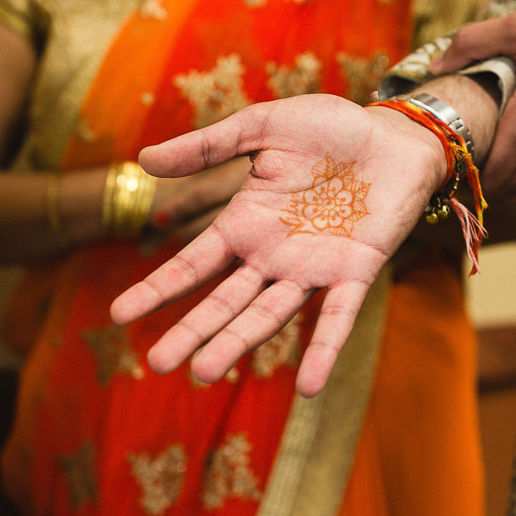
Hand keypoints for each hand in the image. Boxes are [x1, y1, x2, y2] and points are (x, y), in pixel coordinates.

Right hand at [110, 93, 446, 396]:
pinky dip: (323, 352)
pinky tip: (308, 387)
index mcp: (246, 223)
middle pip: (225, 302)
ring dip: (239, 343)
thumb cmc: (332, 129)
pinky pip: (337, 319)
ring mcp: (314, 268)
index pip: (192, 265)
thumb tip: (144, 161)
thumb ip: (209, 145)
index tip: (119, 316)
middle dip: (193, 332)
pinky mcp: (356, 272)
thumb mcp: (263, 127)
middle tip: (159, 364)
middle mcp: (274, 255)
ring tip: (205, 373)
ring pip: (268, 315)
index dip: (158, 289)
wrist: (396, 136)